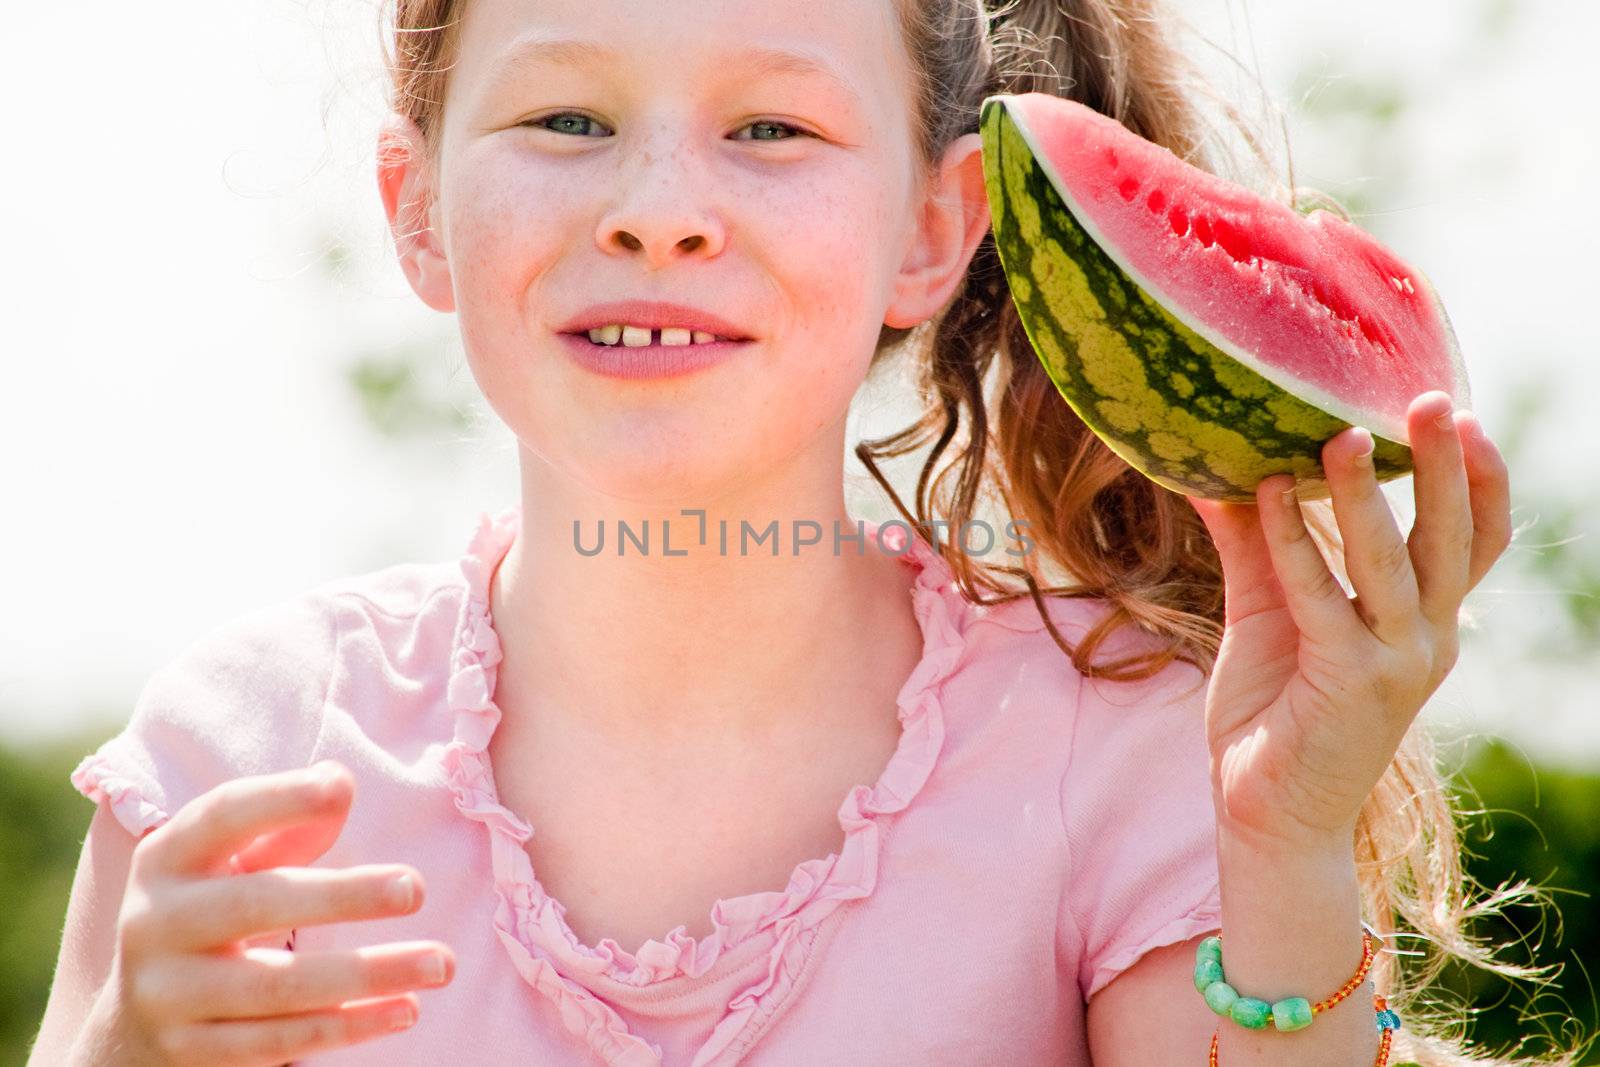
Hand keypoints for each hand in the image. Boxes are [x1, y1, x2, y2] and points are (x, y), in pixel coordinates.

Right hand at [82, 762, 454, 1065]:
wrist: (136, 1017)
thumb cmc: (213, 909)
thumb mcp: (230, 863)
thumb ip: (286, 829)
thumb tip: (341, 785)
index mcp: (168, 858)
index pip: (223, 816)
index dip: (279, 798)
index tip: (344, 789)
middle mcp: (155, 923)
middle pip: (256, 903)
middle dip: (342, 896)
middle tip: (415, 888)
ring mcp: (168, 995)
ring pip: (278, 988)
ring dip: (369, 974)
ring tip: (441, 963)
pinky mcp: (192, 1052)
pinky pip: (281, 1041)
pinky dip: (349, 1026)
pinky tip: (408, 1008)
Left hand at [1187, 390, 1511, 847]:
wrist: (1264, 814)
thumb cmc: (1273, 713)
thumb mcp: (1269, 612)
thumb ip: (1256, 544)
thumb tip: (1220, 471)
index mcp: (1423, 622)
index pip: (1476, 542)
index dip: (1480, 481)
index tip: (1465, 414)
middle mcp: (1427, 640)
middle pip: (1454, 540)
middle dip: (1446, 468)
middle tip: (1429, 401)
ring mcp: (1395, 665)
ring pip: (1395, 564)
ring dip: (1368, 497)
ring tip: (1341, 435)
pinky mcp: (1349, 685)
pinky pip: (1321, 599)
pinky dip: (1296, 543)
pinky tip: (1271, 493)